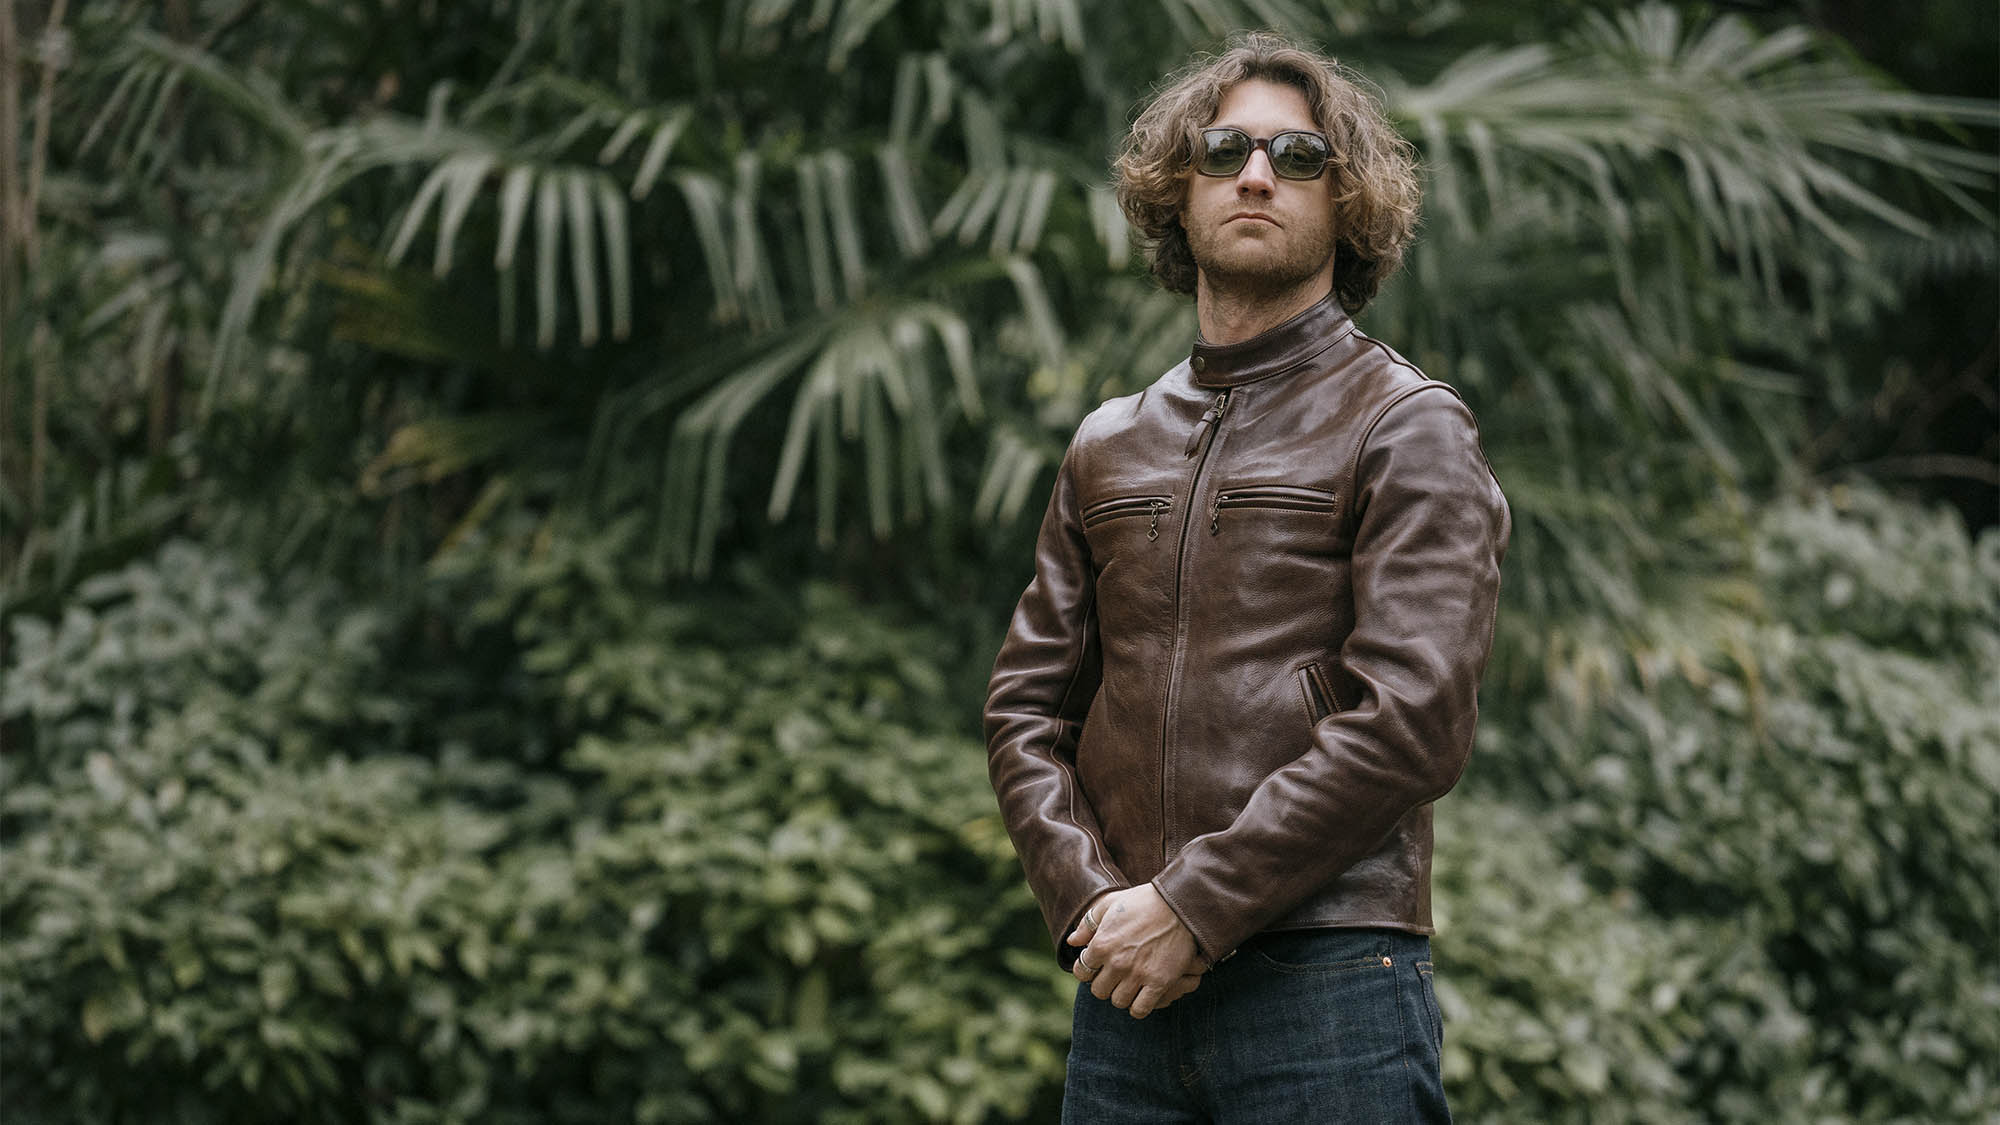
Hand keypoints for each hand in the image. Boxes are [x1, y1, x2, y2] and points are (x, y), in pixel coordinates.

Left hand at [1069, 885, 1205, 1018]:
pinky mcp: (1159, 982)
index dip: (1088, 970)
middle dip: (1104, 984)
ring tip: (1129, 984)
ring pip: (1118, 1002)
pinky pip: (1140, 1009)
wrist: (1180, 904)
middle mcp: (1116, 962)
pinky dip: (1139, 1006)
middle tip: (1115, 976)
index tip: (1098, 966)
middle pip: (1098, 991)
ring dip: (1122, 995)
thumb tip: (1072, 941)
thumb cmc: (1144, 902)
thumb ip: (1088, 924)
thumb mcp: (1110, 904)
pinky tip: (1143, 995)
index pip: (1081, 972)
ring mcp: (1138, 974)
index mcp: (1101, 944)